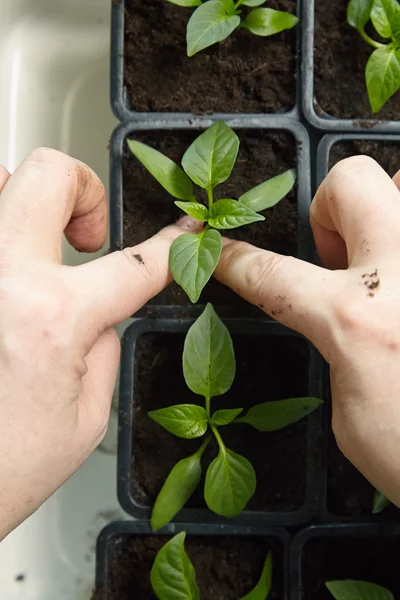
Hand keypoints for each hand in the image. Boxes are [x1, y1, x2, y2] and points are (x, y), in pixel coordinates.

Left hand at [0, 148, 199, 539]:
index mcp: (52, 319)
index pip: (135, 264)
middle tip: (86, 234)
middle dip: (84, 190)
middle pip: (49, 174)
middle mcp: (1, 282)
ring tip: (37, 236)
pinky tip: (11, 265)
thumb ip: (103, 341)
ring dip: (25, 196)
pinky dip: (2, 226)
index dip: (171, 246)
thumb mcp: (88, 415)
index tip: (182, 234)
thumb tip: (102, 305)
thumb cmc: (2, 468)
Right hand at [215, 156, 399, 506]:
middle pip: (351, 181)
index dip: (235, 260)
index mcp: (355, 321)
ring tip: (397, 268)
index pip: (272, 274)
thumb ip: (339, 348)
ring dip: (393, 215)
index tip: (218, 250)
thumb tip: (347, 314)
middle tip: (342, 257)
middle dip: (331, 209)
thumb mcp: (350, 416)